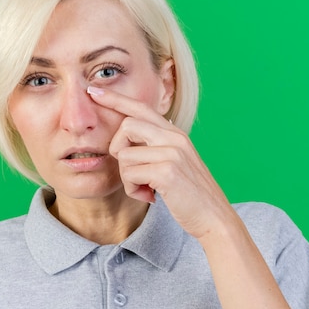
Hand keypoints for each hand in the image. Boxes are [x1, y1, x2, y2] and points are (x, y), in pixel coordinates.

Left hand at [87, 85, 237, 239]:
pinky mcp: (167, 171)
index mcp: (175, 134)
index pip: (140, 108)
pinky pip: (130, 174)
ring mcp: (172, 152)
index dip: (115, 99)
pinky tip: (149, 197)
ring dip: (128, 179)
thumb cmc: (190, 196)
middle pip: (127, 125)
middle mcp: (174, 138)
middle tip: (130, 172)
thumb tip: (125, 144)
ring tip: (146, 189)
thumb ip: (154, 149)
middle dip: (118, 150)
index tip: (93, 90)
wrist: (214, 218)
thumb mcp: (174, 164)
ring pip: (124, 155)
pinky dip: (133, 190)